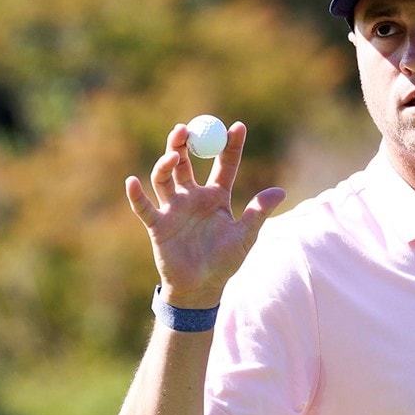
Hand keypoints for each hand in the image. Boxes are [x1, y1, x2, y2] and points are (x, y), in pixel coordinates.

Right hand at [125, 121, 286, 307]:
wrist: (201, 288)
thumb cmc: (225, 261)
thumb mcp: (245, 236)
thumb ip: (259, 212)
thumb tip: (281, 191)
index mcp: (217, 196)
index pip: (224, 163)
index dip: (230, 144)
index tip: (237, 126)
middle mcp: (193, 196)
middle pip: (186, 162)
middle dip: (185, 143)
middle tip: (187, 128)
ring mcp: (174, 208)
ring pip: (164, 178)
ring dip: (165, 164)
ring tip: (173, 154)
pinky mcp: (157, 224)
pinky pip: (144, 207)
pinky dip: (136, 195)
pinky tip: (133, 182)